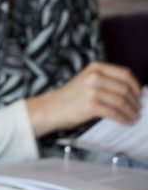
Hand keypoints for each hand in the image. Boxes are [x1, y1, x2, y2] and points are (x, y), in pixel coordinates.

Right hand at [26, 61, 141, 136]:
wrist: (51, 108)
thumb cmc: (70, 97)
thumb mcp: (87, 80)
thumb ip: (106, 81)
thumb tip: (132, 91)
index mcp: (95, 68)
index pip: (125, 74)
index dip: (136, 86)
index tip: (139, 95)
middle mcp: (94, 77)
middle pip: (125, 89)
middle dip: (135, 102)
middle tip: (138, 109)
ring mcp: (92, 91)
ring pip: (122, 102)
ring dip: (131, 112)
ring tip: (134, 117)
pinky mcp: (91, 105)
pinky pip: (114, 113)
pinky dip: (123, 119)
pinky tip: (126, 122)